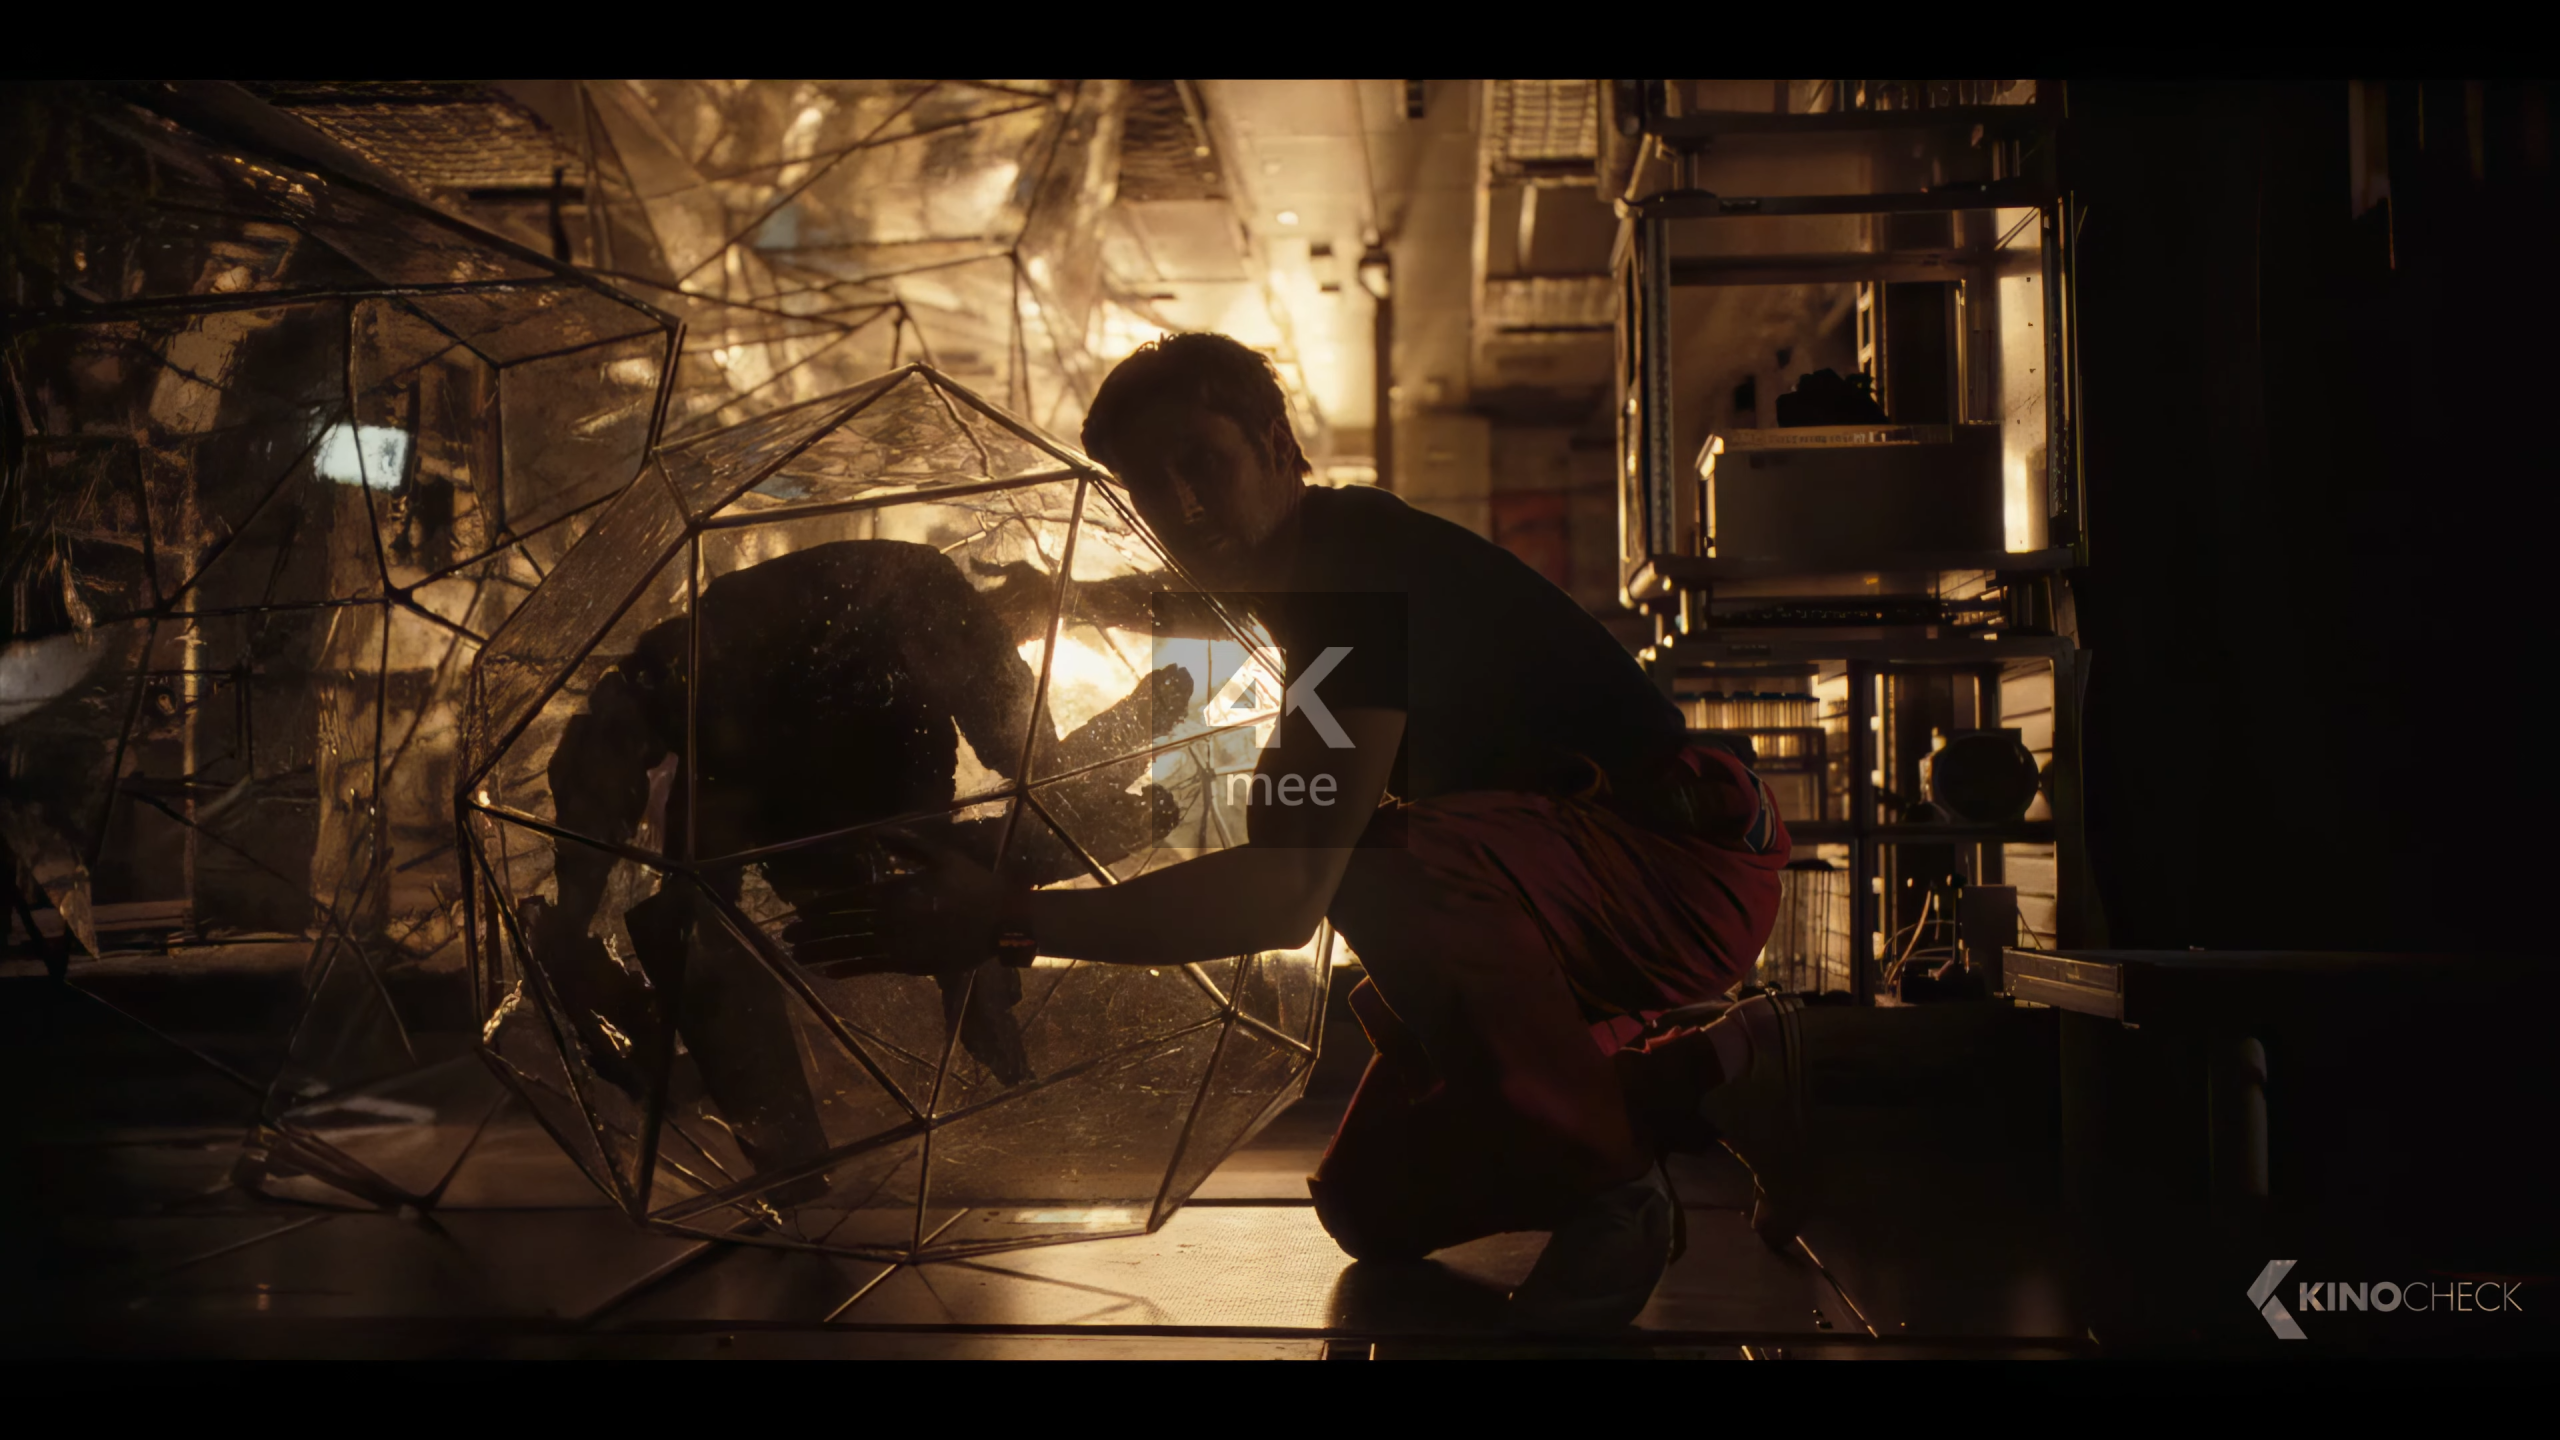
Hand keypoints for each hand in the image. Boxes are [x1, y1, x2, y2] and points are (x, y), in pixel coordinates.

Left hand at [784, 830, 1008, 978]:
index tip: (801, 910)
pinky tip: (828, 971)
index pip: (852, 900)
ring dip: (822, 952)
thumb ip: (908, 846)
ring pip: (853, 948)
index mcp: (899, 892)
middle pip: (845, 926)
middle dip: (813, 930)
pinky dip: (848, 969)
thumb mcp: (943, 856)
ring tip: (797, 955)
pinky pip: (872, 967)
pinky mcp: (910, 964)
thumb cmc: (973, 886)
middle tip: (787, 935)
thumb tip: (877, 833)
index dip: (824, 906)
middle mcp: (894, 920)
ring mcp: (901, 944)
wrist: (1001, 921)